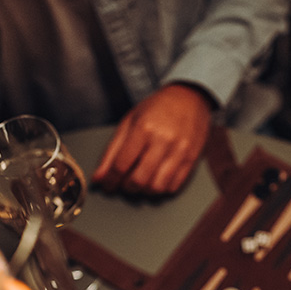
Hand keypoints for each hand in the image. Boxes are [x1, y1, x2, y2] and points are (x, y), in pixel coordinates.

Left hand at [92, 83, 212, 196]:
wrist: (189, 98)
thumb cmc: (157, 109)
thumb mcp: (129, 122)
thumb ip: (112, 151)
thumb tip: (99, 178)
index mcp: (143, 128)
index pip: (121, 165)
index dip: (110, 180)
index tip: (107, 184)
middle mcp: (163, 140)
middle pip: (139, 180)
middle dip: (127, 187)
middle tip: (124, 183)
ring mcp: (179, 151)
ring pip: (157, 188)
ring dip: (144, 191)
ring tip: (141, 182)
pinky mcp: (191, 159)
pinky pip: (173, 186)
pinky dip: (161, 189)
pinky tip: (156, 179)